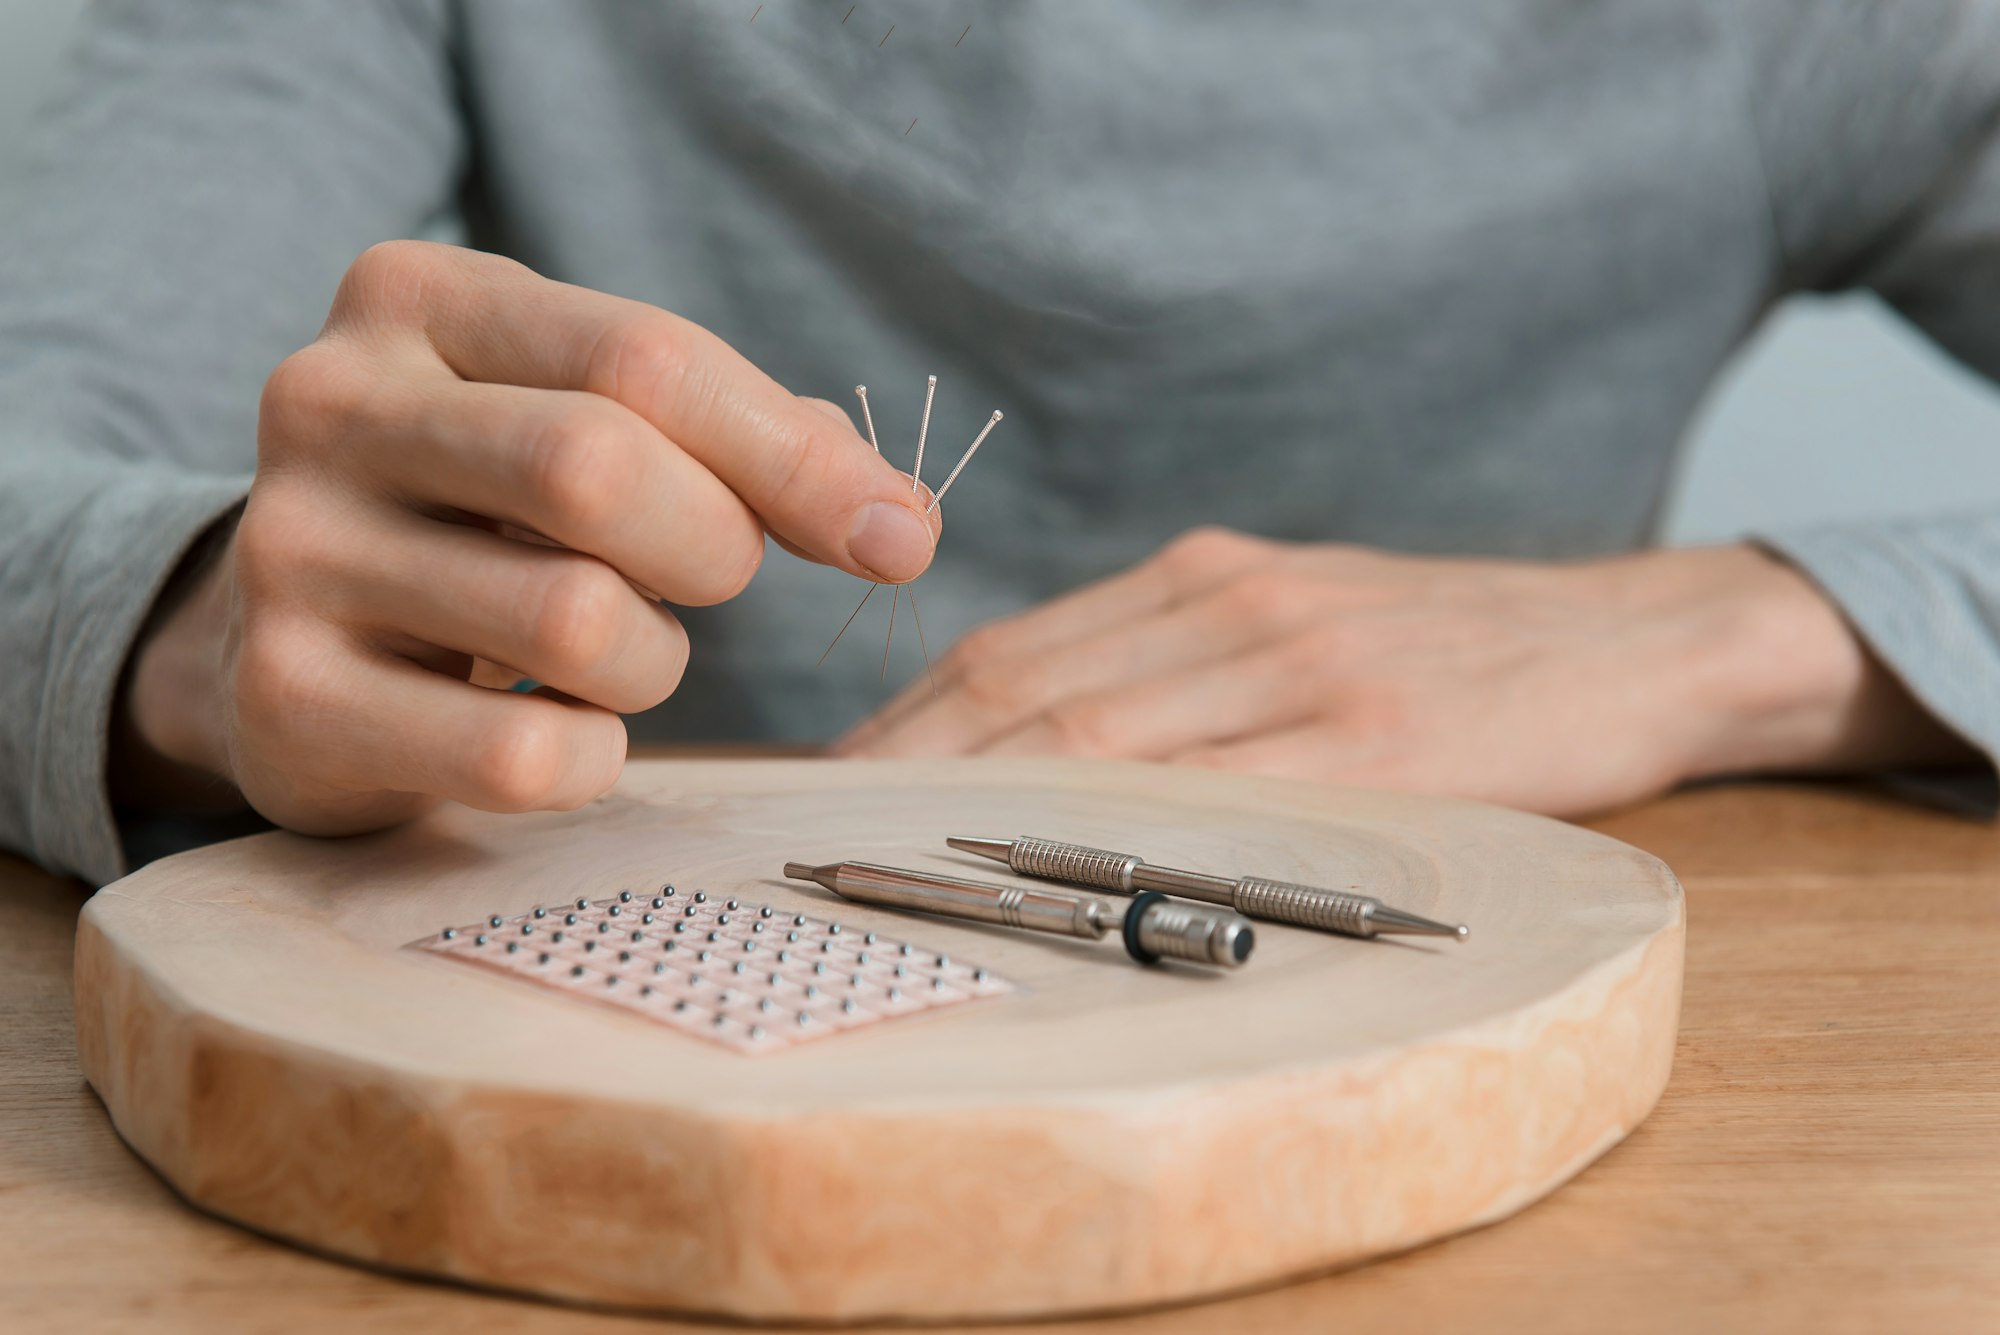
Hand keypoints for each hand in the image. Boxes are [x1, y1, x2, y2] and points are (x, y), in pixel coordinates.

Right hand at [115, 240, 936, 833]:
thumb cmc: (489, 514)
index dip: (794, 457)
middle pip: (597, 467)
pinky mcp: (285, 697)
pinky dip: (592, 758)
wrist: (293, 638)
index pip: (645, 357)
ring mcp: (290, 551)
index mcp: (417, 299)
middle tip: (708, 581)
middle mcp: (327, 402)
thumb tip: (902, 523)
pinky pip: (519, 754)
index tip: (896, 536)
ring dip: (652, 662)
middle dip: (713, 548)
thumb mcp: (589, 422)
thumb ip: (745, 444)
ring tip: (615, 651)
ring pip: (572, 619)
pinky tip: (561, 731)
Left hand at [836, 528, 1966, 815]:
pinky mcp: (1375, 737)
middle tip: (819, 834)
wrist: (1632, 642)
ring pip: (1095, 732)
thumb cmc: (1450, 649)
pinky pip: (1216, 790)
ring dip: (972, 800)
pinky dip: (1112, 828)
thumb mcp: (1301, 622)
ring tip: (887, 863)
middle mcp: (1234, 608)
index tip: (834, 783)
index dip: (908, 718)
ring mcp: (1301, 667)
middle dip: (907, 763)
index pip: (1016, 649)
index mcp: (1207, 580)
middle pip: (1026, 686)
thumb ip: (1183, 665)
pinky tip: (1045, 873)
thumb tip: (1044, 739)